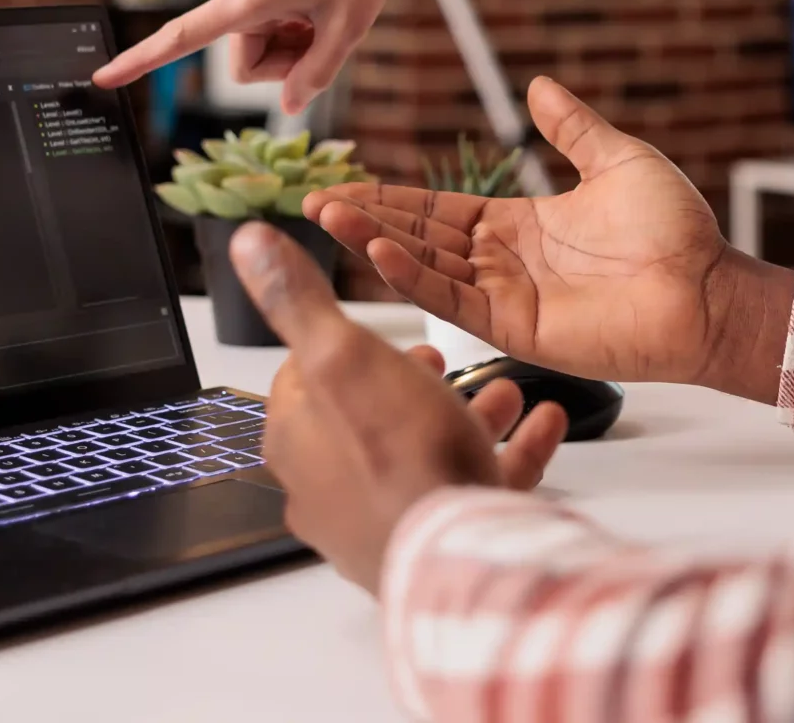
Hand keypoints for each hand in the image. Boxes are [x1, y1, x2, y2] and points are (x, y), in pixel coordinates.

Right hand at [93, 0, 413, 111]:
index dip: (142, 61)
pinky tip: (324, 1)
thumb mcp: (349, 28)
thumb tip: (287, 107)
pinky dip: (298, 27)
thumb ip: (316, 75)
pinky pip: (270, 26)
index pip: (183, 36)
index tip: (103, 77)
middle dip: (287, 64)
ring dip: (295, 44)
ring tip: (328, 11)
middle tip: (328, 32)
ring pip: (262, 47)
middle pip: (248, 64)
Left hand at [230, 223, 567, 591]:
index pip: (302, 381)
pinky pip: (477, 483)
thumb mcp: (342, 354)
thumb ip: (300, 300)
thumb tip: (248, 243)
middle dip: (408, 382)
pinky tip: (544, 423)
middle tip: (434, 359)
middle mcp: (332, 486)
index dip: (338, 346)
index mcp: (298, 439)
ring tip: (502, 388)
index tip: (368, 330)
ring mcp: (387, 516)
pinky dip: (510, 450)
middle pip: (369, 417)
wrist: (457, 551)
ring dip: (466, 412)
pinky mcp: (440, 536)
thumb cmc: (395, 456)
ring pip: (427, 451)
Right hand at [305, 77, 793, 400]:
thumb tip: (538, 85)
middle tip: (312, 199)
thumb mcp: (618, 161)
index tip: (346, 182)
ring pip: (426, 267)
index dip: (393, 196)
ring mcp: (507, 298)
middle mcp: (505, 263)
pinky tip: (379, 252)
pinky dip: (414, 276)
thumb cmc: (677, 232)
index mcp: (521, 226)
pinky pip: (454, 299)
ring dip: (376, 242)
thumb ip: (571, 129)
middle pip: (419, 237)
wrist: (710, 288)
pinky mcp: (518, 329)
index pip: (440, 209)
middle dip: (367, 218)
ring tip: (330, 216)